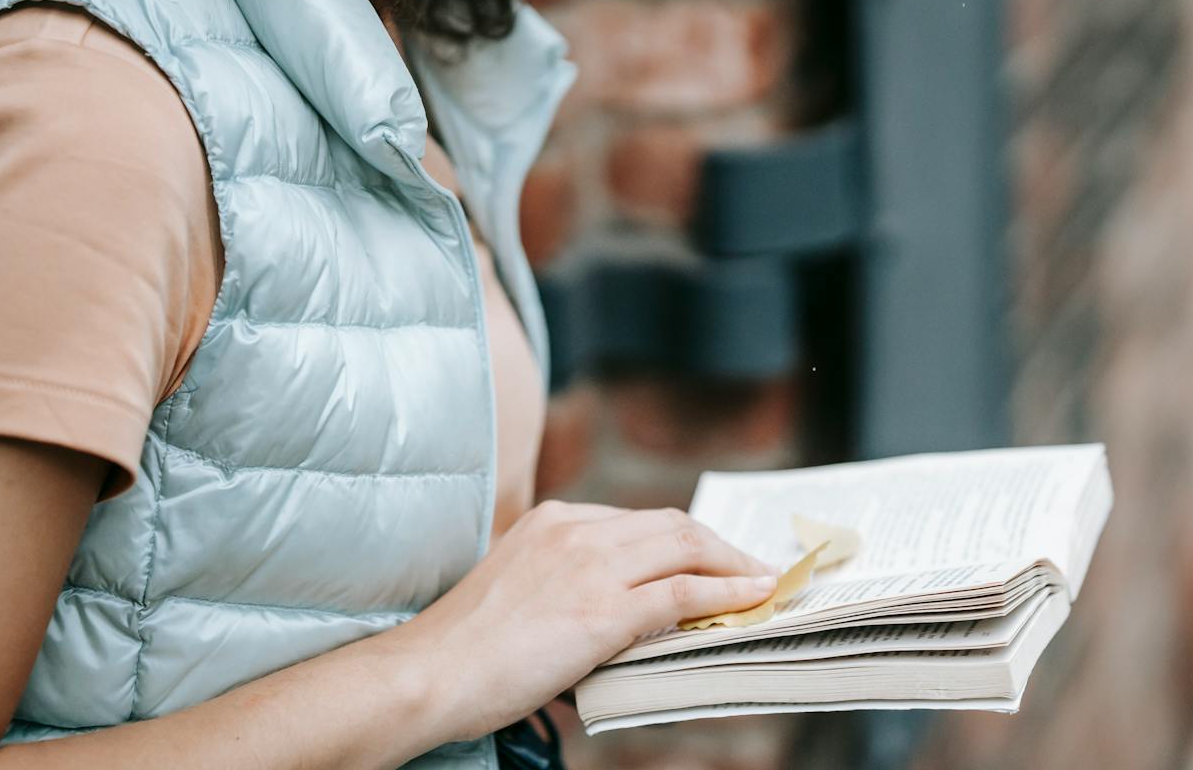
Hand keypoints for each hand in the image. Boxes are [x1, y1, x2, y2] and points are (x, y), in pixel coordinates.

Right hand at [387, 500, 779, 741]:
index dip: (684, 540)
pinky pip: (682, 593)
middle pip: (672, 524)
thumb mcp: (518, 587)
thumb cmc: (464, 648)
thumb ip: (564, 582)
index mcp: (553, 520)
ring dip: (734, 564)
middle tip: (753, 567)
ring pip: (685, 548)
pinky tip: (751, 599)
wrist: (430, 672)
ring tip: (762, 583)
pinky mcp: (602, 610)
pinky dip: (726, 593)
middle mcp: (576, 530)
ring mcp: (591, 567)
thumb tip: (617, 610)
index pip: (639, 521)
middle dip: (720, 546)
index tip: (711, 558)